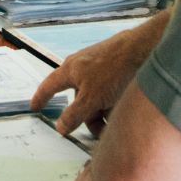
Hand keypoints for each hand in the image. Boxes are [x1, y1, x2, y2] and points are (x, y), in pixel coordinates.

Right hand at [32, 8, 170, 138]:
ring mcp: (100, 70)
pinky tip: (124, 110)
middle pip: (78, 100)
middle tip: (98, 130)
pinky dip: (113, 104)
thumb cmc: (115, 68)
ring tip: (116, 120)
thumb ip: (74, 114)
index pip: (49, 86)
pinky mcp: (116, 71)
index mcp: (70, 70)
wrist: (144, 50)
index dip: (41, 98)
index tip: (36, 107)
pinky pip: (109, 93)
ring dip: (103, 113)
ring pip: (96, 98)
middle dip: (87, 117)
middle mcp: (83, 68)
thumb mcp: (91, 98)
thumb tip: (60, 126)